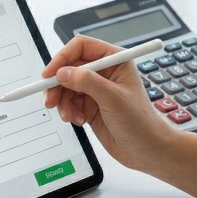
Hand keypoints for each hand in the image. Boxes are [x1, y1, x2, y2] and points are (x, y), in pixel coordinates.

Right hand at [42, 36, 177, 171]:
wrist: (146, 150)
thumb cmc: (140, 122)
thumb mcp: (113, 98)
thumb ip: (87, 82)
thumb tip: (63, 73)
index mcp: (115, 60)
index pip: (81, 48)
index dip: (62, 58)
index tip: (50, 74)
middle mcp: (104, 72)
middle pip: (69, 68)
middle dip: (58, 84)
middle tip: (51, 100)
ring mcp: (96, 89)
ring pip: (66, 87)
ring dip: (63, 101)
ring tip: (69, 116)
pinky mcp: (90, 106)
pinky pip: (69, 102)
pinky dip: (68, 111)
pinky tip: (79, 120)